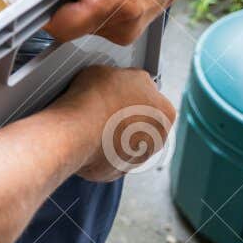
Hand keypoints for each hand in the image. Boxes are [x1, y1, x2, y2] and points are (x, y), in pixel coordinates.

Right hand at [59, 65, 175, 182]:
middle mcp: (157, 137)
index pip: (149, 97)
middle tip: (102, 108)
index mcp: (165, 110)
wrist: (77, 130)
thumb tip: (114, 84)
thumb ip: (121, 81)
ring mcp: (137, 157)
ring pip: (125, 142)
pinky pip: (107, 158)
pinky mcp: (116, 171)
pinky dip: (98, 151)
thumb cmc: (95, 99)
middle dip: (124, 116)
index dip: (129, 92)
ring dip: (112, 135)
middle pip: (140, 122)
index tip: (115, 92)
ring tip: (90, 124)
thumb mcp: (109, 71)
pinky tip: (85, 139)